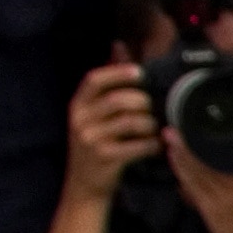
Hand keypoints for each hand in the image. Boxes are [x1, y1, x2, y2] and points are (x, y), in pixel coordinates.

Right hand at [64, 59, 160, 201]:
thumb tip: (119, 46)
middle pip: (118, 99)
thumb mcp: (94, 113)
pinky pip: (138, 145)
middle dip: (143, 102)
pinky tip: (155, 146)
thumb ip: (108, 82)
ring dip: (150, 124)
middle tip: (152, 109)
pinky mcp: (105, 158)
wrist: (84, 186)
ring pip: (131, 121)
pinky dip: (153, 144)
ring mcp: (91, 140)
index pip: (94, 80)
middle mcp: (80, 120)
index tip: (140, 73)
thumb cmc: (96, 144)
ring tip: (154, 129)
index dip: (119, 72)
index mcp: (77, 106)